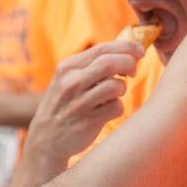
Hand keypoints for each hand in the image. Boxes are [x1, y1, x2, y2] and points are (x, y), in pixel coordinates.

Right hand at [22, 42, 142, 166]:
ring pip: (116, 86)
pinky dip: (117, 108)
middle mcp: (72, 82)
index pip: (103, 49)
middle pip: (111, 63)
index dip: (127, 47)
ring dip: (122, 89)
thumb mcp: (69, 79)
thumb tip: (127, 51)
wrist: (46, 139)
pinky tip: (106, 111)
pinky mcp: (89, 121)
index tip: (140, 51)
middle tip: (132, 72)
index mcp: (68, 67)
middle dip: (129, 64)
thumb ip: (92, 64)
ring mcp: (79, 103)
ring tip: (112, 95)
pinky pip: (117, 107)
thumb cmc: (65, 104)